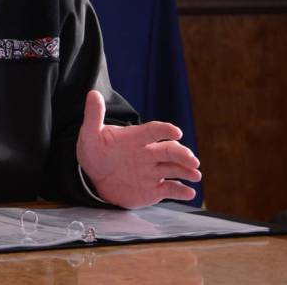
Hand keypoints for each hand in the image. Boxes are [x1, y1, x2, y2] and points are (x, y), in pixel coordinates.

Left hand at [76, 90, 201, 207]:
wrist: (94, 175)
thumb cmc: (95, 151)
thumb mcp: (90, 133)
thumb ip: (94, 115)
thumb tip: (93, 93)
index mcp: (136, 138)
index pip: (153, 130)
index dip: (164, 130)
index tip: (175, 132)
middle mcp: (148, 153)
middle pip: (169, 151)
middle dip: (182, 154)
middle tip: (192, 159)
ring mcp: (152, 171)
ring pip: (174, 169)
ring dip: (186, 171)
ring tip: (196, 174)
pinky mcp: (153, 188)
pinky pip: (170, 189)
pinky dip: (181, 191)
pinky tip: (189, 193)